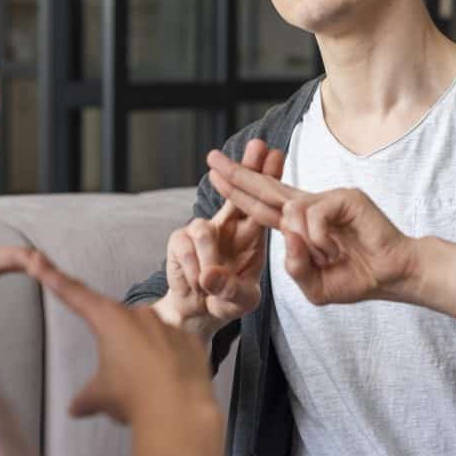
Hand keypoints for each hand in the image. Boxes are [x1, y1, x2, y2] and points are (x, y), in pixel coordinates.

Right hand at [28, 255, 217, 424]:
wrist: (178, 411)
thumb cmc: (133, 397)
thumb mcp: (101, 396)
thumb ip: (86, 397)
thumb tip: (76, 407)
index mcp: (108, 319)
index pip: (74, 294)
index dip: (54, 277)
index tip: (38, 260)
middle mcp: (138, 314)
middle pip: (117, 327)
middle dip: (115, 350)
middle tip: (120, 382)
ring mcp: (167, 324)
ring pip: (147, 338)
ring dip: (142, 358)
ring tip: (145, 389)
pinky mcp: (189, 339)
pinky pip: (173, 348)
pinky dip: (167, 364)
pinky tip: (166, 385)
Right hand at [157, 139, 284, 330]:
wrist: (197, 312)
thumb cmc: (227, 299)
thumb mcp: (241, 301)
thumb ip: (233, 292)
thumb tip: (210, 277)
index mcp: (250, 234)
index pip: (261, 201)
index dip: (267, 177)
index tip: (276, 153)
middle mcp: (227, 226)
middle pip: (236, 190)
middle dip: (245, 166)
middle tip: (257, 143)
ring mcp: (200, 230)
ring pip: (204, 229)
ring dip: (209, 261)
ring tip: (209, 284)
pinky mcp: (178, 241)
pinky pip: (186, 249)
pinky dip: (192, 272)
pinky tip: (197, 284)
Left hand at [206, 145, 417, 304]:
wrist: (392, 275)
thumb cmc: (357, 279)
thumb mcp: (314, 287)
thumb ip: (294, 268)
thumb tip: (288, 236)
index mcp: (299, 225)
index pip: (261, 205)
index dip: (238, 191)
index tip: (215, 176)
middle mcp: (309, 206)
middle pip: (266, 187)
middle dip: (237, 174)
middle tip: (211, 159)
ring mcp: (327, 198)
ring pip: (290, 212)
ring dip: (308, 245)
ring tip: (332, 256)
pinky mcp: (344, 196)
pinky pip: (312, 216)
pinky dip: (321, 239)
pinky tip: (337, 248)